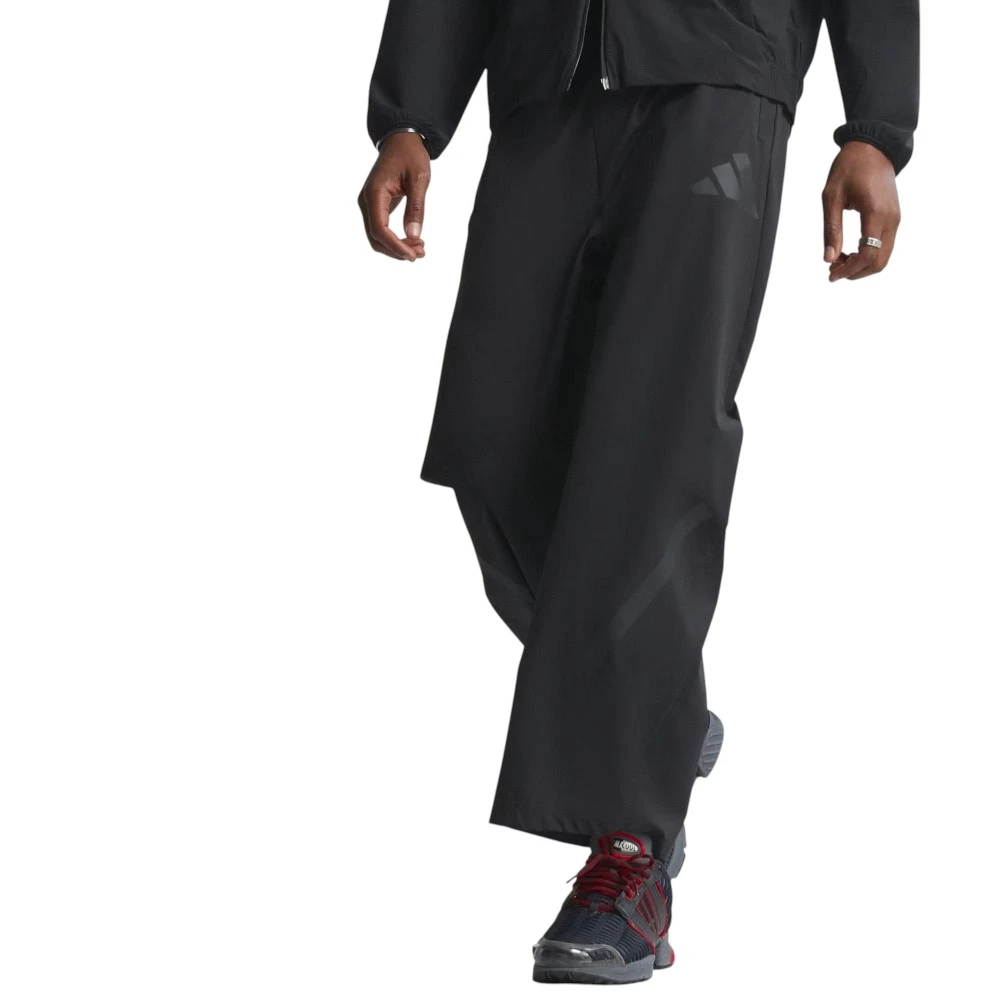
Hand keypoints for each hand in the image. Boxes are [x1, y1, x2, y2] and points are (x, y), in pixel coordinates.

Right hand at [358, 132, 429, 261]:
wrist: (402, 139)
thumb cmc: (410, 155)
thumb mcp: (418, 179)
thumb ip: (416, 208)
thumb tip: (413, 235)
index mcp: (375, 194)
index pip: (380, 230)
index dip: (395, 246)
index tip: (413, 255)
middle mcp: (367, 201)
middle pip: (376, 238)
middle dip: (397, 250)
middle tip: (421, 253)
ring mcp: (370, 204)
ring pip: (378, 237)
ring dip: (396, 247)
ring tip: (419, 249)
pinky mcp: (376, 206)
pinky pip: (382, 229)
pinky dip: (395, 239)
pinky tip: (412, 240)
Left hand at [822, 141, 900, 281]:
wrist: (873, 147)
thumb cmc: (850, 167)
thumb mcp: (832, 197)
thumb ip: (831, 229)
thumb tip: (828, 258)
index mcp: (876, 213)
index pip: (868, 253)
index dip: (849, 269)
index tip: (831, 273)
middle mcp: (891, 219)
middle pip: (879, 261)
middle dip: (855, 271)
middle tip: (833, 269)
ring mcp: (895, 219)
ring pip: (883, 256)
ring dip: (861, 265)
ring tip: (838, 260)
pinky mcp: (894, 218)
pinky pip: (884, 246)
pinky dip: (868, 255)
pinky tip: (849, 251)